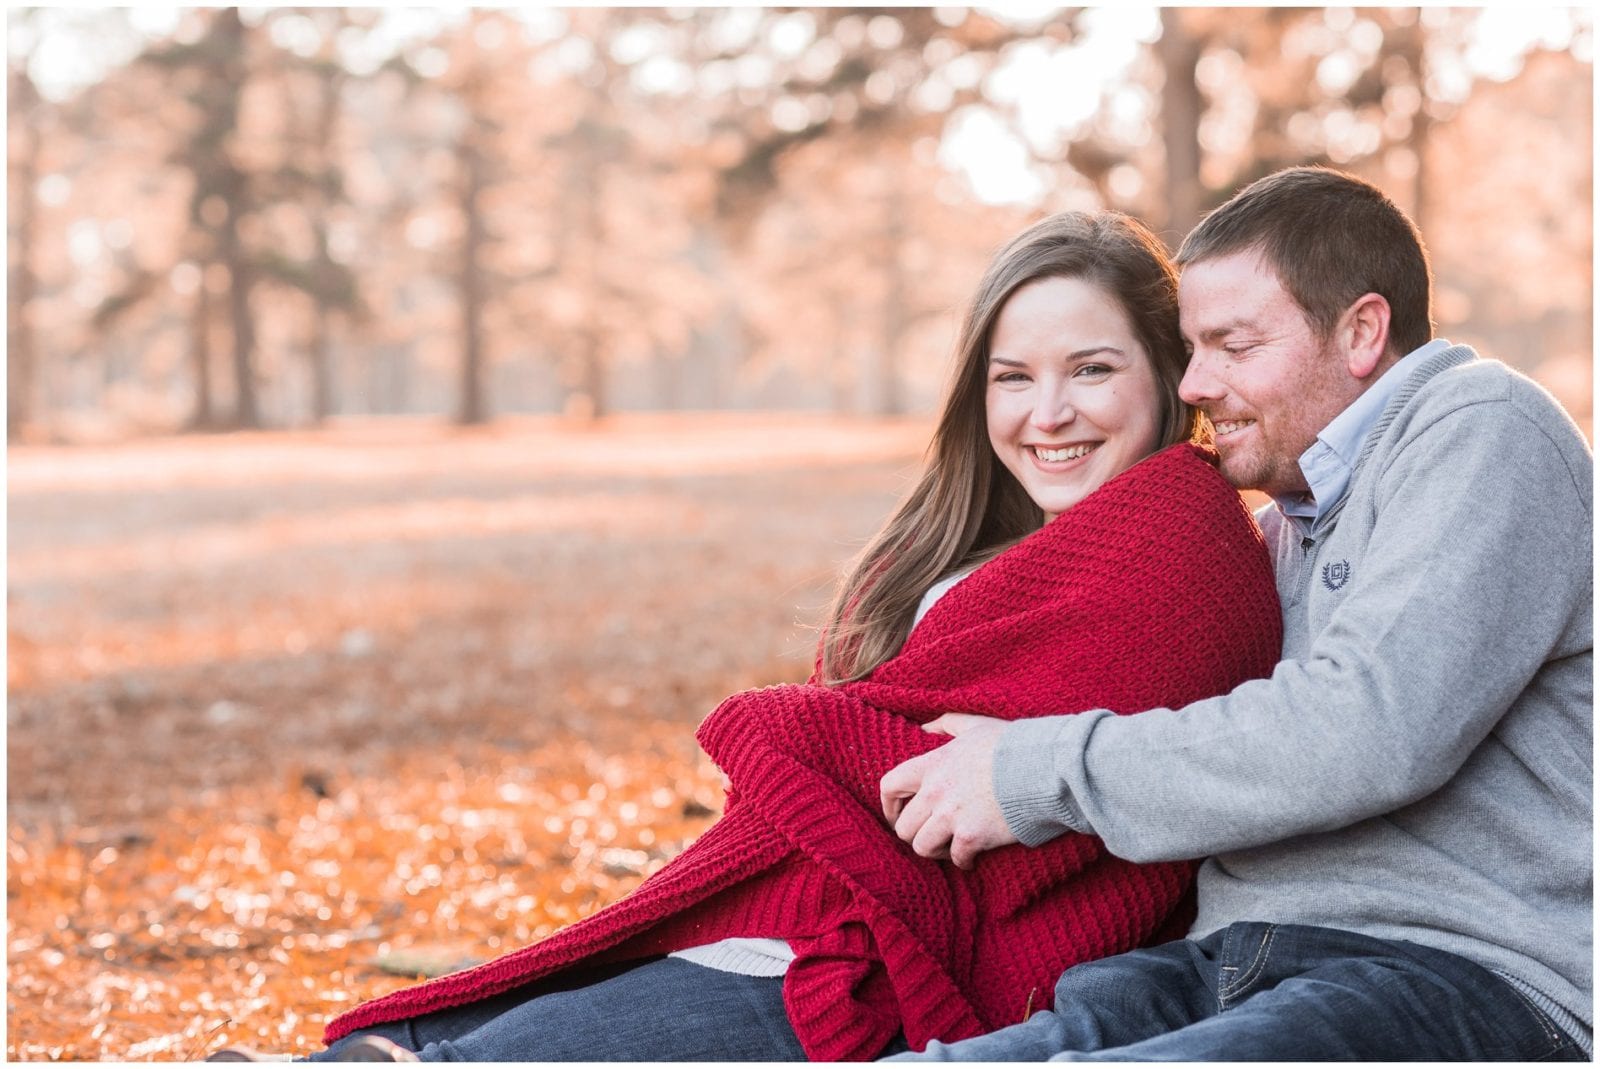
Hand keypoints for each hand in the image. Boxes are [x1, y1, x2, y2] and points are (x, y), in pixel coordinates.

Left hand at [879, 713, 1016, 868]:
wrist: (1044, 768)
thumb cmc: (1012, 744)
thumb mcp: (975, 725)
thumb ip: (947, 724)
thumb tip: (925, 728)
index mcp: (933, 764)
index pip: (889, 786)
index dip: (889, 805)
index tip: (898, 815)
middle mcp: (935, 792)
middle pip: (903, 826)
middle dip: (914, 834)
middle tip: (929, 835)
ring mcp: (951, 816)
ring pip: (921, 847)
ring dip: (935, 851)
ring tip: (949, 848)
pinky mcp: (972, 836)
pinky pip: (956, 859)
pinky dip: (964, 862)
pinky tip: (972, 857)